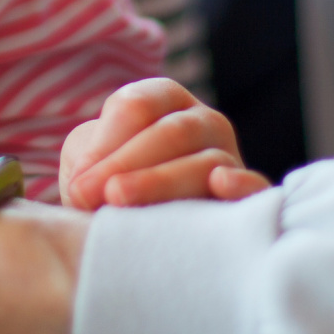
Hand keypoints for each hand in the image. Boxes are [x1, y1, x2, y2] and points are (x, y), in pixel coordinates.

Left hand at [57, 78, 271, 209]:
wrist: (139, 233)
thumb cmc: (110, 190)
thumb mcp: (91, 165)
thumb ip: (86, 167)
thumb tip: (88, 191)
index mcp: (164, 100)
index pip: (138, 106)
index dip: (104, 142)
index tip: (78, 180)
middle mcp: (204, 122)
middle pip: (171, 132)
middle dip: (126, 162)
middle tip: (89, 194)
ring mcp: (230, 156)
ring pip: (205, 161)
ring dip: (159, 180)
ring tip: (118, 199)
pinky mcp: (249, 197)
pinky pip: (254, 185)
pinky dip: (241, 183)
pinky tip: (219, 183)